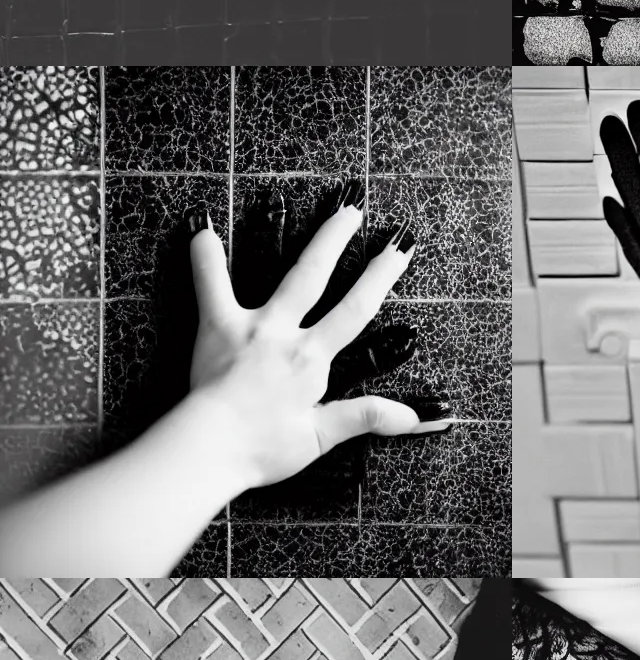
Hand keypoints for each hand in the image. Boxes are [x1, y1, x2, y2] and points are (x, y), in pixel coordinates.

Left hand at [187, 180, 451, 492]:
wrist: (209, 449)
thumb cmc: (264, 447)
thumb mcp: (322, 436)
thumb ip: (368, 416)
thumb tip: (417, 416)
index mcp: (314, 358)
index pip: (356, 309)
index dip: (380, 276)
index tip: (399, 248)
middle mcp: (287, 333)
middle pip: (319, 278)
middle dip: (339, 242)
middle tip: (355, 210)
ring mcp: (252, 327)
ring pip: (281, 277)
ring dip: (295, 242)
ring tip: (299, 213)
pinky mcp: (216, 329)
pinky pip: (209, 290)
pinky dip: (205, 261)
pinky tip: (201, 231)